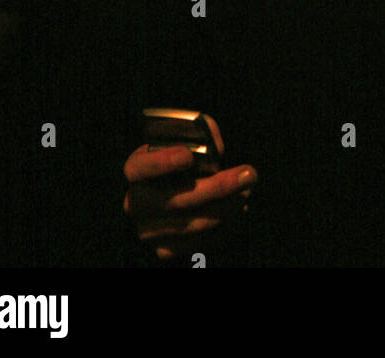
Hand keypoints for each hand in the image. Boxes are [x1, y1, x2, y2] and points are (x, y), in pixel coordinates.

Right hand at [123, 120, 257, 259]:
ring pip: (190, 224)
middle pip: (173, 201)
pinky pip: (198, 243)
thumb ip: (203, 134)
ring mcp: (148, 230)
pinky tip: (238, 209)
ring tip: (247, 190)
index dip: (161, 163)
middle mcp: (136, 203)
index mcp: (136, 170)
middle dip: (215, 188)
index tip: (188, 156)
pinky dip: (223, 227)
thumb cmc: (187, 158)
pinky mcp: (165, 249)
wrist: (181, 187)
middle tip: (247, 174)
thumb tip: (217, 149)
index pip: (139, 168)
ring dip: (226, 208)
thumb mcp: (190, 138)